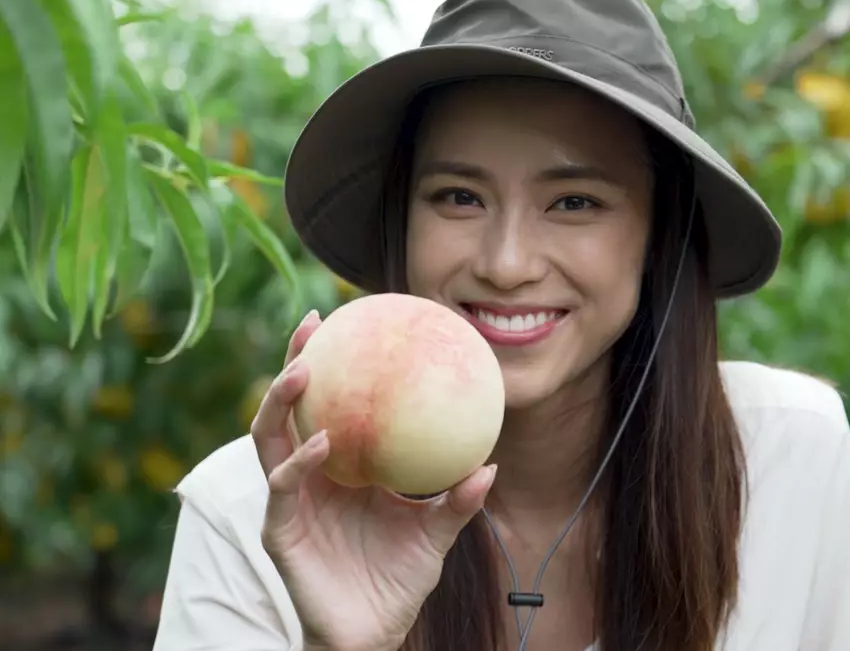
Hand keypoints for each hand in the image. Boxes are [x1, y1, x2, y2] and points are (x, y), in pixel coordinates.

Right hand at [251, 310, 496, 650]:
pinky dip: (301, 462)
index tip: (344, 320)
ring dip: (281, 402)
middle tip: (311, 328)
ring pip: (269, 440)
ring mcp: (289, 502)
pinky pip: (283, 489)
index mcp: (339, 468)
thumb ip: (458, 501)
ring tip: (304, 371)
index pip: (326, 405)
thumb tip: (491, 465)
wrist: (373, 632)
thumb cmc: (399, 579)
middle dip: (292, 365)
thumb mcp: (436, 533)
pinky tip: (324, 442)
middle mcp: (307, 477)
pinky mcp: (281, 531)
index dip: (329, 364)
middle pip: (288, 410)